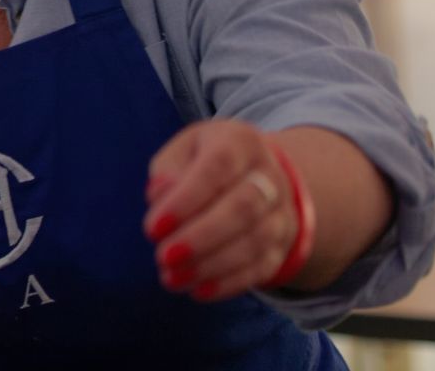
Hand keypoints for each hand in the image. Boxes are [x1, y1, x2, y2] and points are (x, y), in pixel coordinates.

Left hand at [143, 119, 295, 302]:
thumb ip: (168, 170)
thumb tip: (160, 194)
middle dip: (200, 237)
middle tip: (163, 257)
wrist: (258, 174)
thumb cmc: (206, 161)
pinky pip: (261, 268)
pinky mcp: (282, 245)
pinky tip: (198, 291)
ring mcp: (281, 213)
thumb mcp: (184, 151)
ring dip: (210, 265)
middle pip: (242, 208)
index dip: (186, 200)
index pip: (217, 168)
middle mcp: (269, 176)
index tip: (153, 228)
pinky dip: (229, 283)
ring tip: (172, 278)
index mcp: (240, 142)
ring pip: (254, 242)